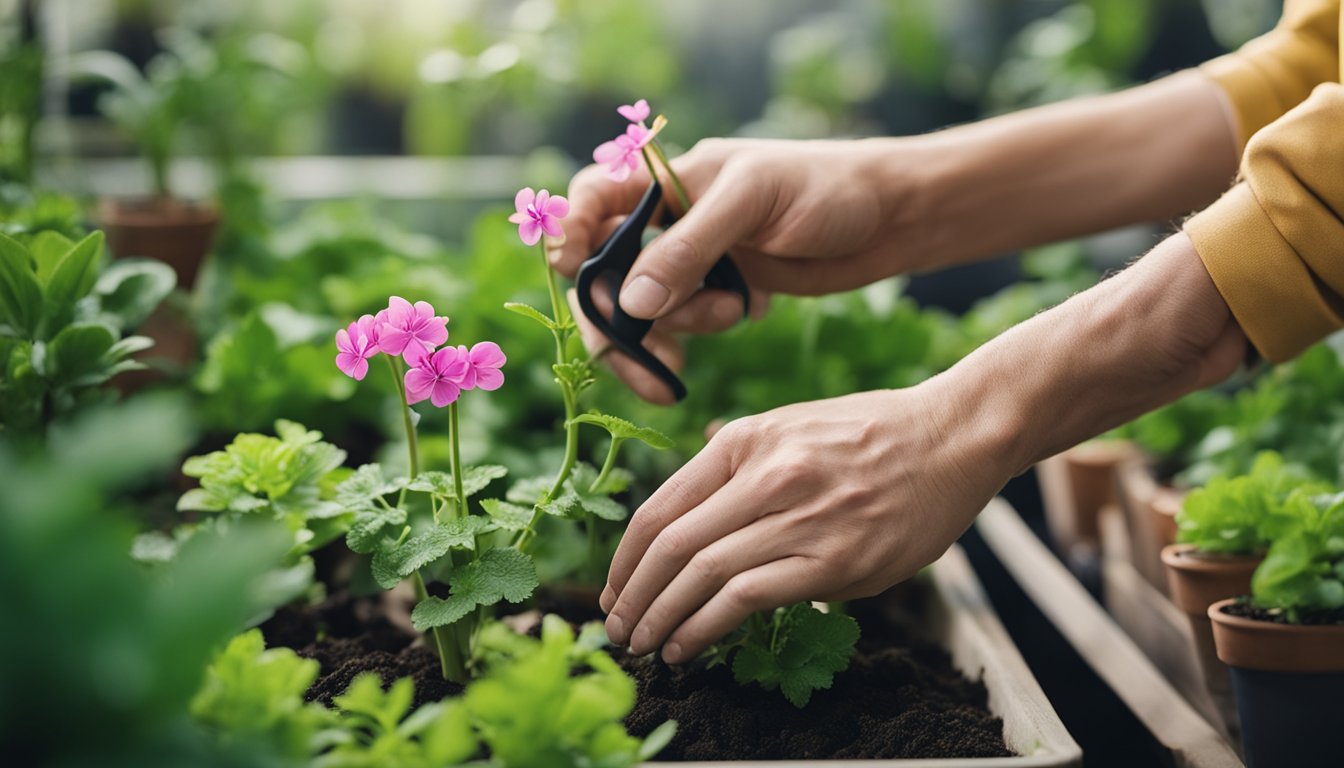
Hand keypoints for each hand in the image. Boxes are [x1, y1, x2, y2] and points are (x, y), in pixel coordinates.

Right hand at [552, 137, 929, 402]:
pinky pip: (679, 324)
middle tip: (640, 352)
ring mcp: (694, 259)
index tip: (571, 269)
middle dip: (615, 314)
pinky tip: (737, 321)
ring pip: (640, 307)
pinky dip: (691, 337)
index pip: (593, 196)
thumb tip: (629, 304)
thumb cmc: (829, 190)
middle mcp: (672, 217)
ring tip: (729, 314)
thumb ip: (689, 250)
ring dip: (670, 325)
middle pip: (604, 270)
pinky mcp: (718, 292)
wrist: (893, 220)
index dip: (569, 231)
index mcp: (671, 176)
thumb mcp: (753, 206)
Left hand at [596, 231, 1245, 663]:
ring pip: (702, 574)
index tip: (614, 590)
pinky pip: (748, 597)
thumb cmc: (874, 434)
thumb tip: (693, 476)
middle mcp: (764, 475)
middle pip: (671, 545)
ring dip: (662, 619)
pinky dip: (706, 627)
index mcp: (746, 441)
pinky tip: (690, 646)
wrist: (954, 436)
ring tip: (645, 646)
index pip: (660, 507)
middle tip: (618, 630)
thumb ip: (739, 454)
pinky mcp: (835, 560)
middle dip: (632, 596)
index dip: (625, 559)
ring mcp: (800, 517)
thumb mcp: (793, 422)